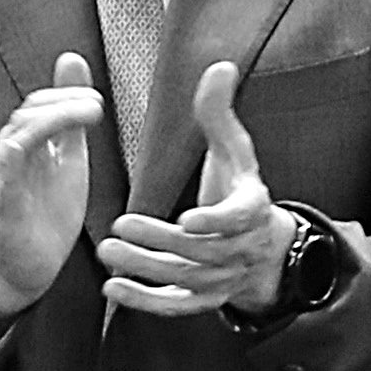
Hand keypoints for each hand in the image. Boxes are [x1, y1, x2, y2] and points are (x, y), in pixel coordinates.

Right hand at [0, 50, 121, 313]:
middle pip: (28, 113)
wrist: (32, 267)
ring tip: (90, 115)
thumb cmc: (48, 213)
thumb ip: (72, 117)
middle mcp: (7, 156)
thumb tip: (72, 60)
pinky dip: (26, 148)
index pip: (38, 105)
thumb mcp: (68, 156)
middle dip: (63, 102)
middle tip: (97, 105)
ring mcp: (2, 179)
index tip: (97, 100)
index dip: (66, 94)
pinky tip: (55, 142)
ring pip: (17, 134)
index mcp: (25, 145)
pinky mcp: (2, 203)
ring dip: (54, 118)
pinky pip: (6, 169)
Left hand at [95, 60, 284, 317]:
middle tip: (119, 227)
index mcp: (253, 208)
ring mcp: (225, 278)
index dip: (216, 221)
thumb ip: (218, 112)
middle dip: (160, 242)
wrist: (263, 245)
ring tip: (107, 252)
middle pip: (201, 251)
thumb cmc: (239, 188)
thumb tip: (220, 65)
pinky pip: (177, 305)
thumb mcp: (234, 150)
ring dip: (145, 269)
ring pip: (185, 277)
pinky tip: (113, 289)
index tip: (188, 219)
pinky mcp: (206, 300)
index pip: (239, 218)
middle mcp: (243, 248)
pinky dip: (146, 301)